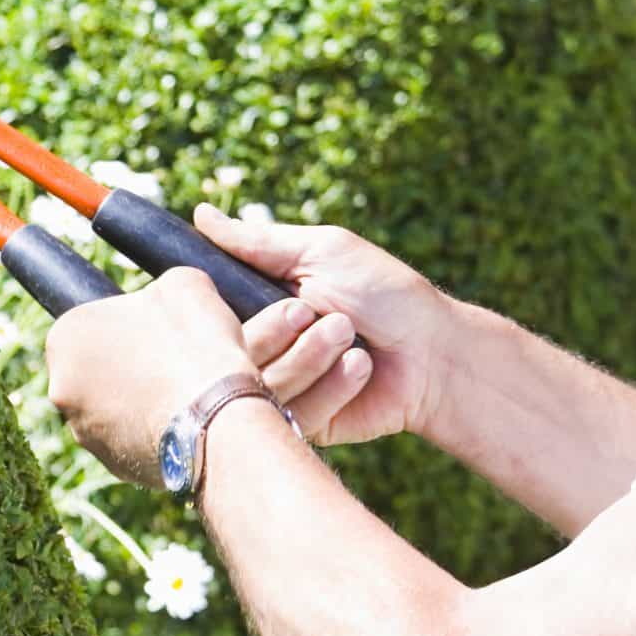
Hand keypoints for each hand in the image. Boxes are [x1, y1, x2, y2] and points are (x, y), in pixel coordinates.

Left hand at [46, 267, 257, 486]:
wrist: (218, 417)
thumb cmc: (197, 345)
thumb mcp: (184, 286)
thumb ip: (160, 288)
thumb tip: (163, 299)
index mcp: (64, 335)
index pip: (91, 325)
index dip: (128, 328)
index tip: (156, 334)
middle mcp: (59, 387)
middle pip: (96, 370)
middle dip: (127, 367)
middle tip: (170, 365)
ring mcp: (82, 431)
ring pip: (111, 409)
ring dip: (138, 402)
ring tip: (181, 396)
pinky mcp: (110, 465)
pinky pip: (129, 442)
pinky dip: (151, 433)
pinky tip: (182, 423)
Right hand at [196, 206, 447, 445]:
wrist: (437, 354)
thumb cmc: (384, 294)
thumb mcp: (320, 252)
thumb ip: (256, 241)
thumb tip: (198, 213)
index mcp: (259, 304)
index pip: (207, 309)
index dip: (220, 304)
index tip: (256, 292)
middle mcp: (262, 345)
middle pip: (223, 347)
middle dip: (275, 326)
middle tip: (312, 313)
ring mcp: (280, 385)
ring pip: (256, 378)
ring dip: (309, 354)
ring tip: (349, 338)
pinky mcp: (302, 422)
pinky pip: (289, 409)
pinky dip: (329, 384)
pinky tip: (360, 369)